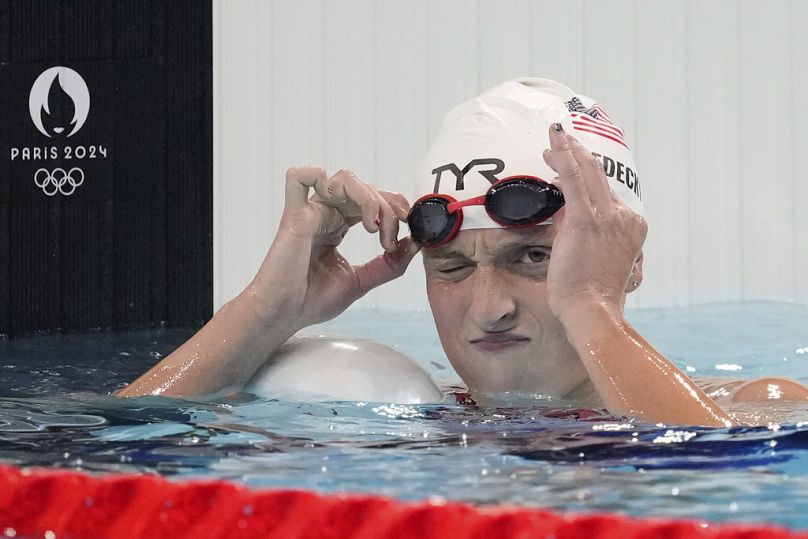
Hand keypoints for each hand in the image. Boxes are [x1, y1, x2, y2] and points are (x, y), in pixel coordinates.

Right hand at [245, 166, 419, 331]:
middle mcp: (326, 214)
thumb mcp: (362, 281)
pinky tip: (337, 200)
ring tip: (373, 228)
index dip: (394, 210)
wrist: (284, 315)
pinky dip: (318, 175)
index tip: (406, 234)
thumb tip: (415, 243)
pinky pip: (299, 177)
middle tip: (390, 241)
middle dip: (387, 209)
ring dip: (368, 198)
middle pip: (365, 189)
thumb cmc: (311, 300)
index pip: (374, 200)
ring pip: (345, 180)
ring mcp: (310, 212)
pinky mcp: (294, 216)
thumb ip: (390, 264)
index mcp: (339, 226)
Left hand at [541, 124, 646, 318]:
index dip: (586, 174)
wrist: (592, 310)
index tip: (569, 164)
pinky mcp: (587, 220)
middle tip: (559, 142)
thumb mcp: (592, 256)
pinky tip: (554, 142)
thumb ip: (583, 232)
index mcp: (631, 226)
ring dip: (568, 151)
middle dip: (576, 156)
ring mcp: (608, 217)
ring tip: (553, 139)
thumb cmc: (589, 293)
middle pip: (599, 177)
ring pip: (588, 173)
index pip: (606, 192)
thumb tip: (564, 215)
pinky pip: (574, 180)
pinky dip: (564, 157)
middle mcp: (624, 217)